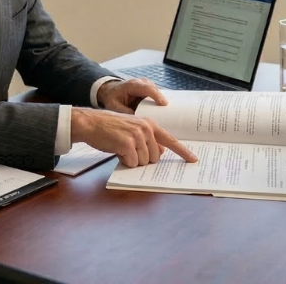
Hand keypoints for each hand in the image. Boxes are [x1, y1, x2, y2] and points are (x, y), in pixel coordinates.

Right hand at [71, 107, 197, 167]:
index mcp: (149, 124)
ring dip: (132, 160)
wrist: (91, 123)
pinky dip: (124, 161)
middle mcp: (146, 128)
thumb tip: (160, 152)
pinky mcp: (127, 143)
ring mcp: (137, 135)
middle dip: (142, 159)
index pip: (171, 139)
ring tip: (121, 148)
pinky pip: (131, 162)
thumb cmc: (110, 128)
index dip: (183, 151)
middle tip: (128, 149)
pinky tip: (116, 151)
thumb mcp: (133, 129)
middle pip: (155, 157)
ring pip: (143, 162)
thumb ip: (148, 139)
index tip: (193, 159)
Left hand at [97, 77, 165, 113]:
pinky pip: (158, 95)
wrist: (111, 90)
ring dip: (161, 102)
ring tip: (166, 114)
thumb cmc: (112, 98)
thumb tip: (137, 121)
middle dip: (162, 100)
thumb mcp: (114, 106)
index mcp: (133, 85)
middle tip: (168, 113)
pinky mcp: (151, 89)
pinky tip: (163, 111)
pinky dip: (160, 102)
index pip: (148, 88)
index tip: (164, 104)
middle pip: (156, 90)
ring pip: (159, 92)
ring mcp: (148, 85)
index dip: (157, 95)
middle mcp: (142, 82)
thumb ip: (124, 112)